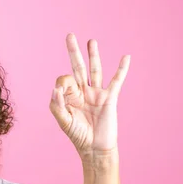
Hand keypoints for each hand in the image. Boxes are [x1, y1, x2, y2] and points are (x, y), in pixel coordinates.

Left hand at [49, 33, 129, 158]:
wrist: (95, 148)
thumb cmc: (78, 136)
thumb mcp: (63, 122)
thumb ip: (57, 105)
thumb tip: (56, 88)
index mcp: (70, 96)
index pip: (64, 80)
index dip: (62, 84)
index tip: (62, 93)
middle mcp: (83, 91)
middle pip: (78, 67)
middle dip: (73, 51)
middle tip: (69, 35)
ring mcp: (97, 93)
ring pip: (95, 70)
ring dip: (93, 55)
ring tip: (91, 41)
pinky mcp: (110, 98)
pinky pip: (116, 81)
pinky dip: (121, 69)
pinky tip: (126, 57)